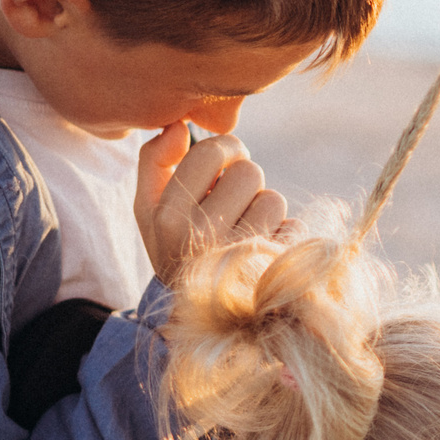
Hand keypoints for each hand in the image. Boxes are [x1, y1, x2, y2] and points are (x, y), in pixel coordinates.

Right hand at [135, 127, 289, 280]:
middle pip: (249, 172)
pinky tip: (259, 248)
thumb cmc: (171, 244)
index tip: (225, 162)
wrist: (190, 310)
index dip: (226, 149)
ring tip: (243, 226)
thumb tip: (178, 129)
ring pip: (273, 199)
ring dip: (262, 208)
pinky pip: (292, 227)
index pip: (212, 152)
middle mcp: (201, 237)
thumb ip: (154, 161)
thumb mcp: (148, 207)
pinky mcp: (271, 271)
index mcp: (169, 216)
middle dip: (243, 181)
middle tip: (232, 201)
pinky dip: (281, 233)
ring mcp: (238, 257)